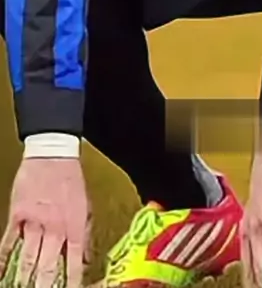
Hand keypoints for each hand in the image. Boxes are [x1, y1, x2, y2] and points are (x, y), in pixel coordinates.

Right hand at [0, 157, 89, 287]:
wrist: (53, 154)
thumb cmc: (71, 179)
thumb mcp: (85, 205)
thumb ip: (84, 234)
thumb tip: (85, 258)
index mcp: (74, 225)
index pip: (75, 262)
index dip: (73, 281)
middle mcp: (54, 227)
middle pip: (48, 266)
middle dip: (45, 285)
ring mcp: (34, 222)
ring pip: (28, 258)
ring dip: (25, 278)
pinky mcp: (17, 215)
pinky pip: (8, 242)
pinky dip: (2, 259)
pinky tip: (0, 272)